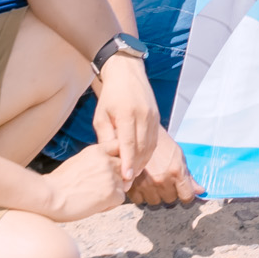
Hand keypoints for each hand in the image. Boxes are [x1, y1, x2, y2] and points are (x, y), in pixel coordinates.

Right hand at [35, 146, 128, 222]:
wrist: (49, 197)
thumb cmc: (58, 183)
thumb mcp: (78, 161)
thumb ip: (96, 161)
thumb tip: (108, 167)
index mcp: (97, 150)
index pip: (119, 147)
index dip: (118, 158)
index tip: (110, 168)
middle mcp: (106, 160)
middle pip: (124, 167)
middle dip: (116, 177)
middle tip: (98, 188)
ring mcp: (110, 176)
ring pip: (123, 184)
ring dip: (113, 192)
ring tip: (94, 198)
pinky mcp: (111, 193)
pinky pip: (120, 198)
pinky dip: (110, 204)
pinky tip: (95, 206)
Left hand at [90, 52, 160, 187]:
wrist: (128, 74)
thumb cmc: (110, 96)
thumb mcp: (101, 116)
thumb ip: (106, 136)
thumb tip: (109, 157)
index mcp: (127, 114)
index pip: (128, 143)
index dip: (127, 162)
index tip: (125, 177)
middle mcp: (144, 116)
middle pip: (142, 147)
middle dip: (135, 166)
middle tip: (126, 183)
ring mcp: (153, 116)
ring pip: (150, 145)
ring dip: (142, 161)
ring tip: (132, 175)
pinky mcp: (157, 118)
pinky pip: (154, 140)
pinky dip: (148, 153)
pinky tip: (140, 161)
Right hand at [128, 132, 198, 206]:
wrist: (140, 136)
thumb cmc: (162, 144)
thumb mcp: (179, 156)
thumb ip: (189, 176)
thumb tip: (200, 191)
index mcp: (176, 172)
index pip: (187, 196)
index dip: (187, 196)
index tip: (185, 193)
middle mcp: (161, 180)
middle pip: (170, 200)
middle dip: (170, 193)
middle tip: (167, 182)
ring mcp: (145, 184)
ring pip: (155, 202)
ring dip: (156, 195)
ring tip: (154, 183)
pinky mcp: (131, 186)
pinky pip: (139, 201)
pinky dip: (142, 196)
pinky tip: (143, 185)